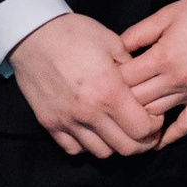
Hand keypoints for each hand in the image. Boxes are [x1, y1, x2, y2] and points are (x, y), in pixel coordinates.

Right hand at [9, 10, 164, 160]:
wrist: (32, 34)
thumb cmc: (74, 33)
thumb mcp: (113, 43)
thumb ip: (133, 69)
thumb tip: (146, 87)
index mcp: (109, 92)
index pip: (142, 129)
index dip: (154, 126)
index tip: (154, 116)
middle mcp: (89, 112)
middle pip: (125, 148)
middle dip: (141, 142)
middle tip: (142, 129)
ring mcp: (67, 121)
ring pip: (101, 153)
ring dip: (115, 144)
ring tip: (117, 129)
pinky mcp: (49, 123)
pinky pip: (74, 149)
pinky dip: (87, 145)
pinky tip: (92, 129)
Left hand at [115, 0, 186, 143]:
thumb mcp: (167, 14)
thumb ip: (138, 33)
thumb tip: (115, 49)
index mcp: (162, 57)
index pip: (124, 79)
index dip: (109, 79)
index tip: (103, 78)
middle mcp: (176, 80)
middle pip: (136, 100)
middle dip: (119, 99)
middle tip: (110, 98)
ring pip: (156, 115)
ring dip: (139, 117)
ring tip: (125, 117)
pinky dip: (170, 137)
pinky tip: (155, 142)